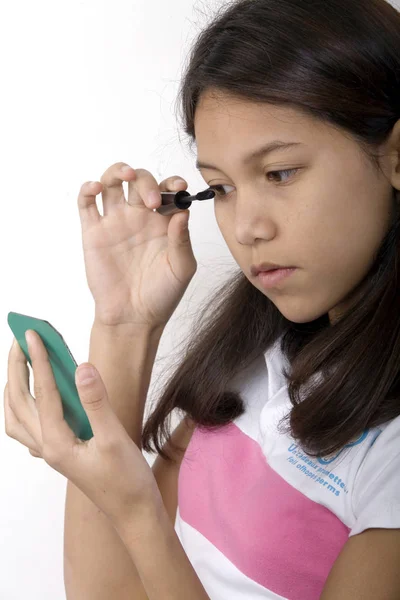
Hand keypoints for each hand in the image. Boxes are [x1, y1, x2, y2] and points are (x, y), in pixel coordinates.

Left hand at [4, 331, 162, 533]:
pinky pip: (30, 427)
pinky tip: (38, 396)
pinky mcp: (60, 451)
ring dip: (15, 387)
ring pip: (17, 417)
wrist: (132, 512)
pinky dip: (24, 407)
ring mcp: (50, 451)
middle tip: (20, 341)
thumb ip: (96, 402)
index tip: (33, 334)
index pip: (43, 393)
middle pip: (19, 403)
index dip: (39, 360)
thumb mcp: (115, 439)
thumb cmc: (126, 481)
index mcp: (57, 443)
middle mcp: (46, 447)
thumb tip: (81, 367)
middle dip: (16, 369)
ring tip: (23, 363)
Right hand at [78, 163, 196, 328]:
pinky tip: (97, 188)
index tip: (180, 187)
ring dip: (118, 171)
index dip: (173, 183)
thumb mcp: (181, 269)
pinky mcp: (94, 232)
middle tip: (153, 202)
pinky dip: (88, 189)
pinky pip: (87, 203)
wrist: (133, 317)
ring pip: (112, 182)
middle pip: (140, 181)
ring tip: (125, 175)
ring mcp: (115, 222)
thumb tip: (183, 212)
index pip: (168, 191)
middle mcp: (139, 218)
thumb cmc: (162, 296)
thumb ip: (182, 240)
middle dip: (147, 182)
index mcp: (163, 223)